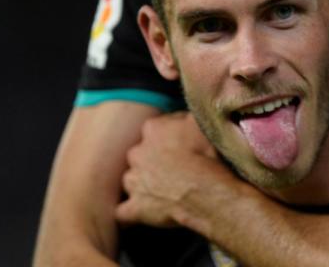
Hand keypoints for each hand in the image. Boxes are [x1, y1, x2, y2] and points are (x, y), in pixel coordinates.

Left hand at [115, 112, 233, 227]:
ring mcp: (133, 181)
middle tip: (172, 168)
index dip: (170, 137)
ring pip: (132, 180)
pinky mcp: (135, 207)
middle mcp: (136, 153)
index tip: (181, 144)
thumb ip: (186, 116)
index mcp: (152, 129)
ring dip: (142, 184)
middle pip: (141, 154)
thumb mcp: (200, 122)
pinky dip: (131, 213)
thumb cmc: (205, 155)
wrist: (205, 190)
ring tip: (162, 191)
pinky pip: (123, 212)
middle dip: (152, 160)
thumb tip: (183, 115)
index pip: (157, 128)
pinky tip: (140, 212)